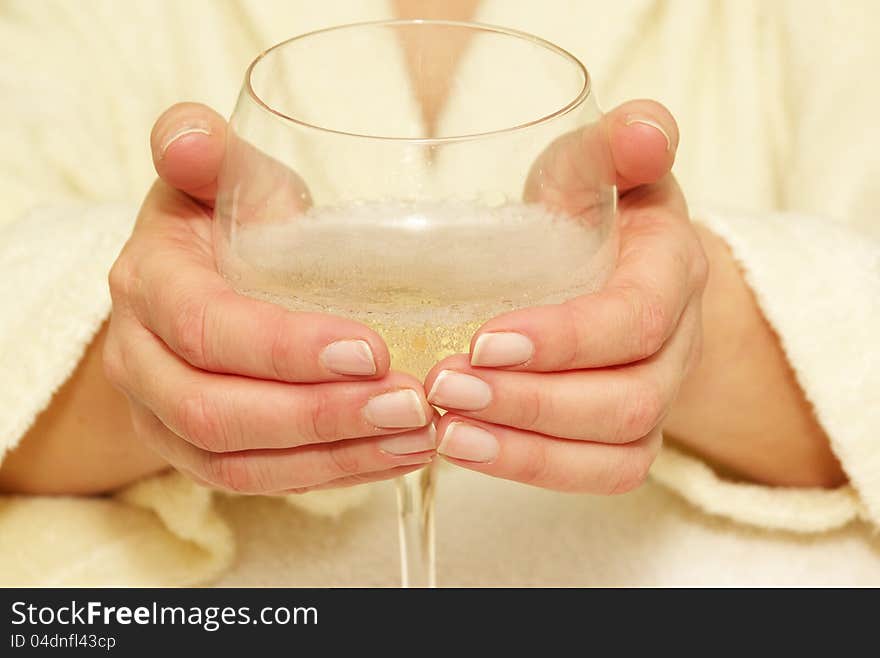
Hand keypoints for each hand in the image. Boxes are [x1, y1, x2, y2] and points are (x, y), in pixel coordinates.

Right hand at [104, 103, 435, 494]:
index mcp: (146, 284)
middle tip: (410, 405)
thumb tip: (192, 136)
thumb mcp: (221, 176)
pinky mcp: (198, 454)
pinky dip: (331, 474)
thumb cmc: (225, 222)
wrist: (200, 280)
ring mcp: (163, 418)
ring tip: (418, 436)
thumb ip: (205, 149)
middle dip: (319, 415)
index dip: (284, 347)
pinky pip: (258, 482)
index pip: (207, 328)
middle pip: (216, 412)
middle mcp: (139, 361)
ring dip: (334, 456)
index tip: (373, 350)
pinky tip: (395, 455)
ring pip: (238, 463)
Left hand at [426, 100, 706, 493]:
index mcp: (674, 271)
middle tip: (445, 388)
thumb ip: (612, 144)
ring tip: (448, 432)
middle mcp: (679, 346)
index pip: (635, 321)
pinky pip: (598, 477)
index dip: (565, 340)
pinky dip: (534, 471)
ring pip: (616, 454)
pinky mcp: (627, 437)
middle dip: (533, 402)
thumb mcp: (594, 166)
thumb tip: (643, 129)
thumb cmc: (593, 211)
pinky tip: (468, 450)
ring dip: (528, 450)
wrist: (614, 266)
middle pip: (628, 401)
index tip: (482, 341)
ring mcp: (658, 400)